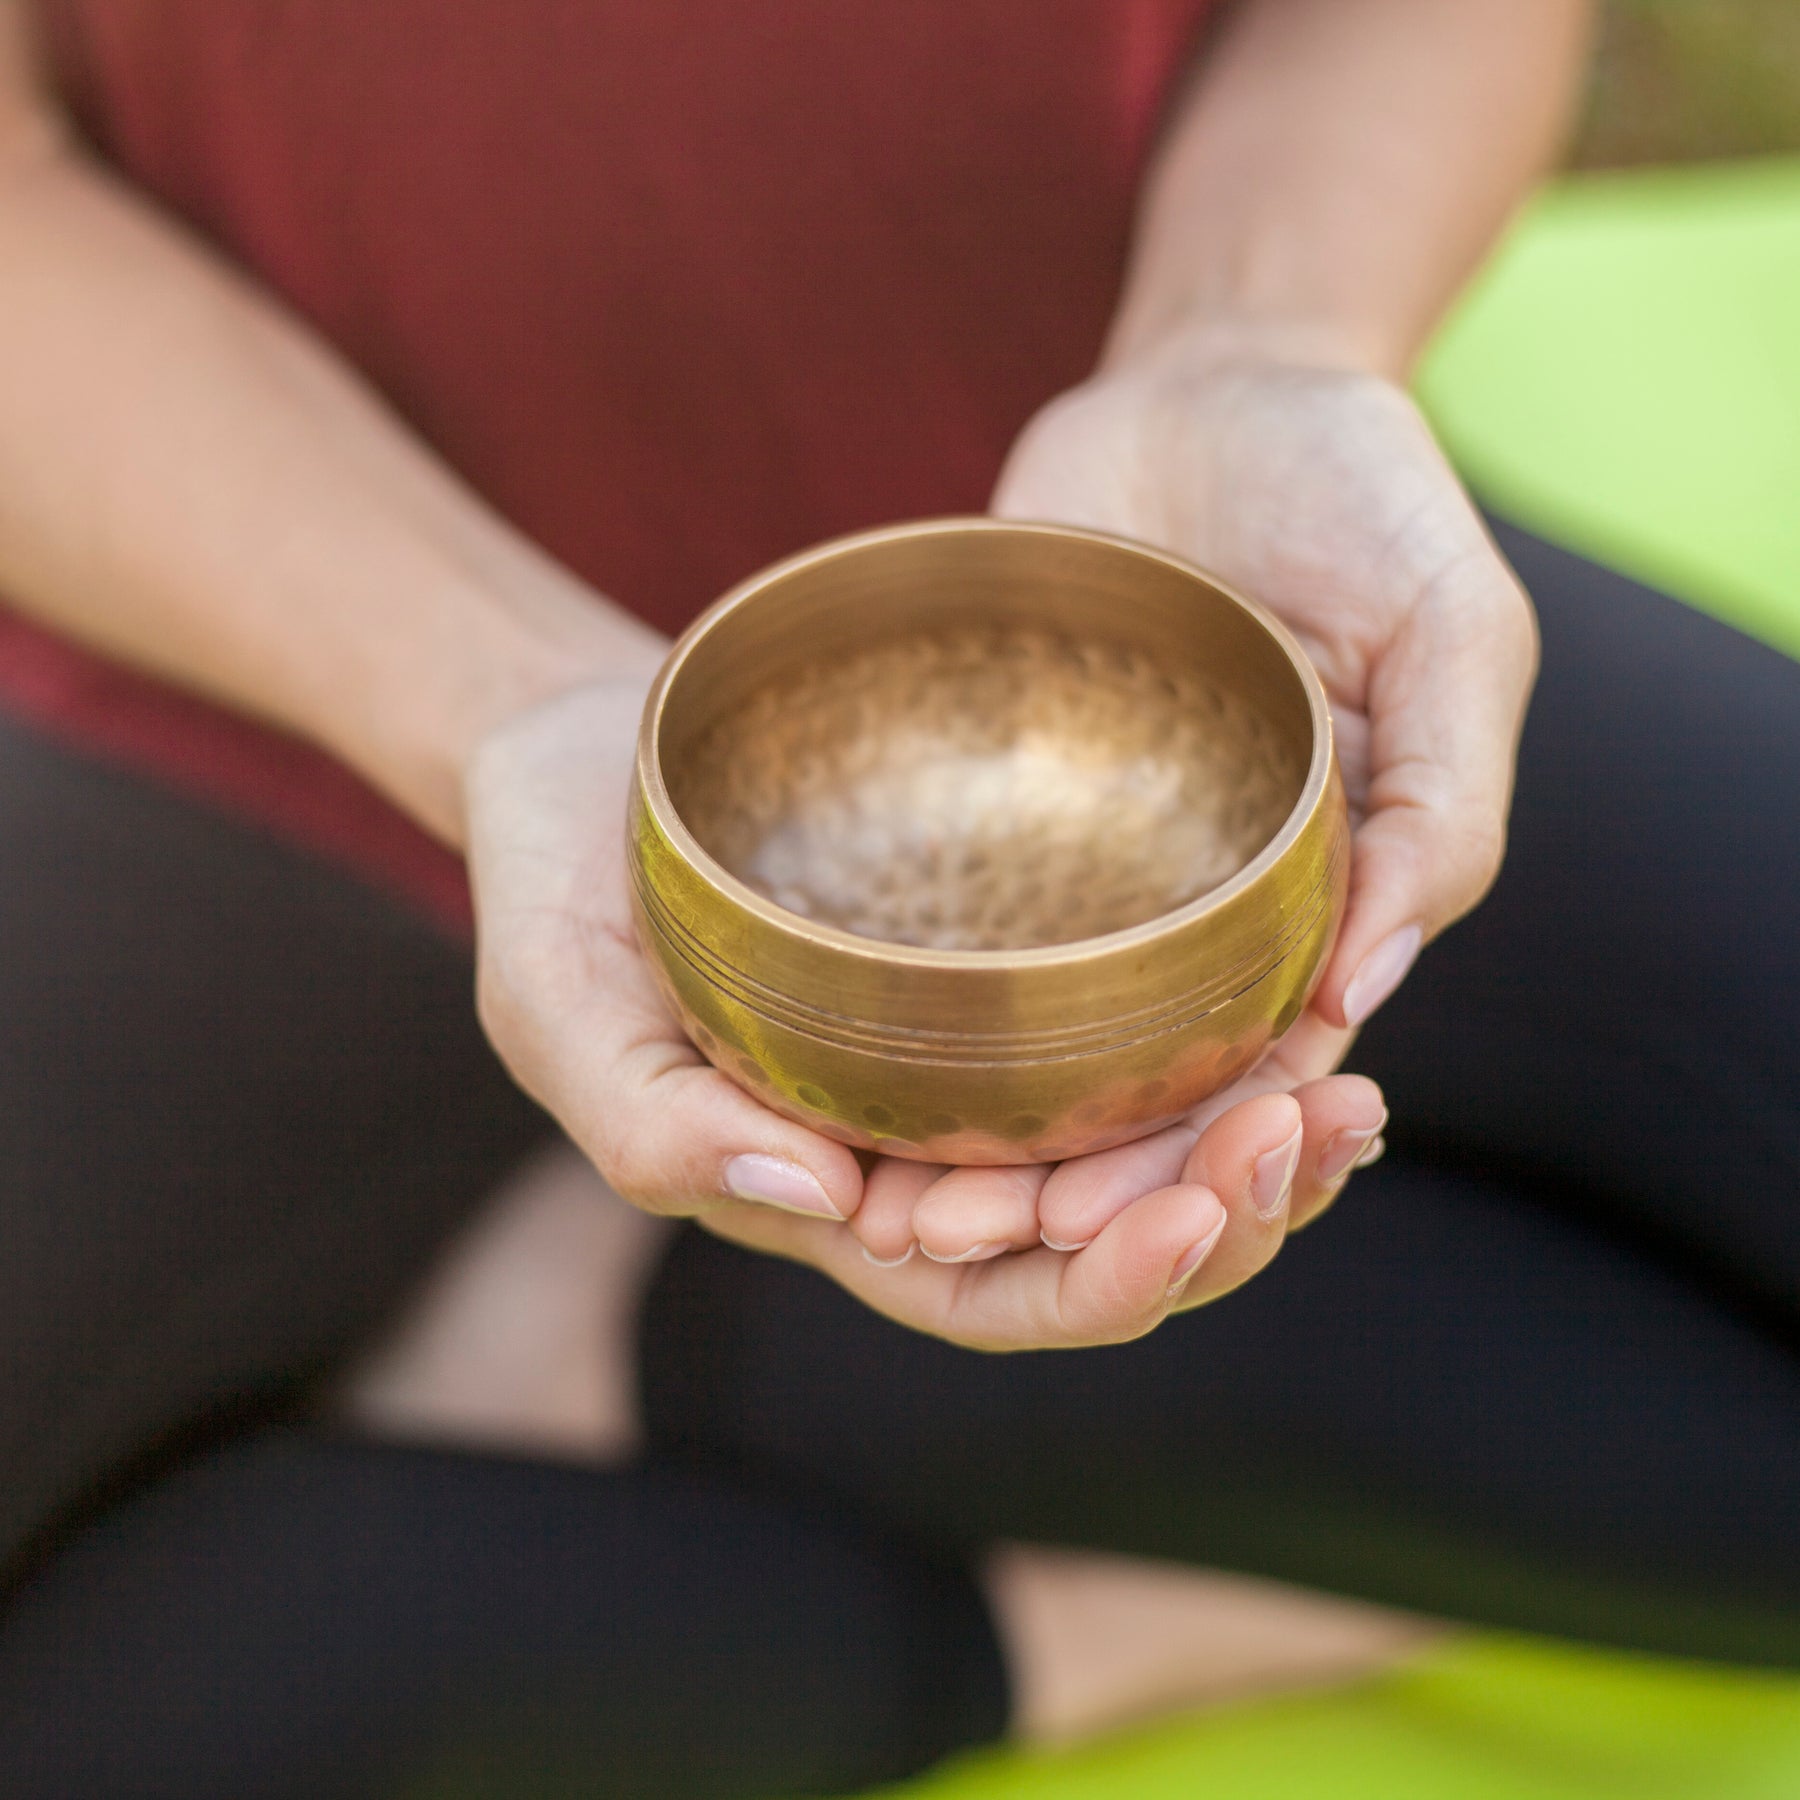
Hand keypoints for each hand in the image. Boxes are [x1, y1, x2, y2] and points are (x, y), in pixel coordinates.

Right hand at [463, 678, 1381, 1350]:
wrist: (589, 759)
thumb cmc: (553, 890)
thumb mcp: (558, 1010)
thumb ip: (654, 1126)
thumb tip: (818, 1201)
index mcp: (831, 1200)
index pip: (993, 1297)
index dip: (1106, 1282)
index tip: (1199, 1209)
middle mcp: (923, 1154)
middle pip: (1104, 1238)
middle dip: (1225, 1213)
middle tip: (1325, 1132)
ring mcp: (973, 1067)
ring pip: (1145, 1146)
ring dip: (1259, 1143)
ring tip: (1353, 1097)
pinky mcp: (1007, 976)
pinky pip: (1135, 1033)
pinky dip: (1225, 1041)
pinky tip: (1307, 1007)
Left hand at [847, 320, 1532, 1282]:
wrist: (1221, 379)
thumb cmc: (1367, 499)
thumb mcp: (1460, 638)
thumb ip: (1446, 812)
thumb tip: (1361, 1000)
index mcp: (1321, 908)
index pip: (1262, 1092)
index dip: (1199, 1182)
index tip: (1115, 1240)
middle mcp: (1199, 910)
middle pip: (1133, 1100)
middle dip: (1057, 1194)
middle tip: (948, 1242)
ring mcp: (1089, 864)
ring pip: (1030, 1045)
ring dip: (969, 1140)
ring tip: (885, 1204)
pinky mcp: (996, 801)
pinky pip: (945, 919)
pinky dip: (900, 1006)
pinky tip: (828, 1070)